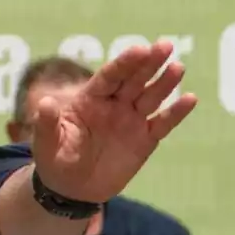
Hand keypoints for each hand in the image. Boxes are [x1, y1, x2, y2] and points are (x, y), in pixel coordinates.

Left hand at [30, 41, 196, 202]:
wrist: (72, 189)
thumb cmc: (55, 160)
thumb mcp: (47, 144)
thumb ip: (47, 124)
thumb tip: (45, 103)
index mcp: (90, 99)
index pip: (109, 76)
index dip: (124, 63)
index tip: (140, 49)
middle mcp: (114, 104)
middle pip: (134, 79)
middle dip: (149, 63)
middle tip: (165, 45)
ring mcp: (132, 120)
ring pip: (151, 96)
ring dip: (165, 82)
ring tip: (177, 67)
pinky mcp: (145, 140)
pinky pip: (162, 124)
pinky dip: (176, 113)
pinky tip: (189, 99)